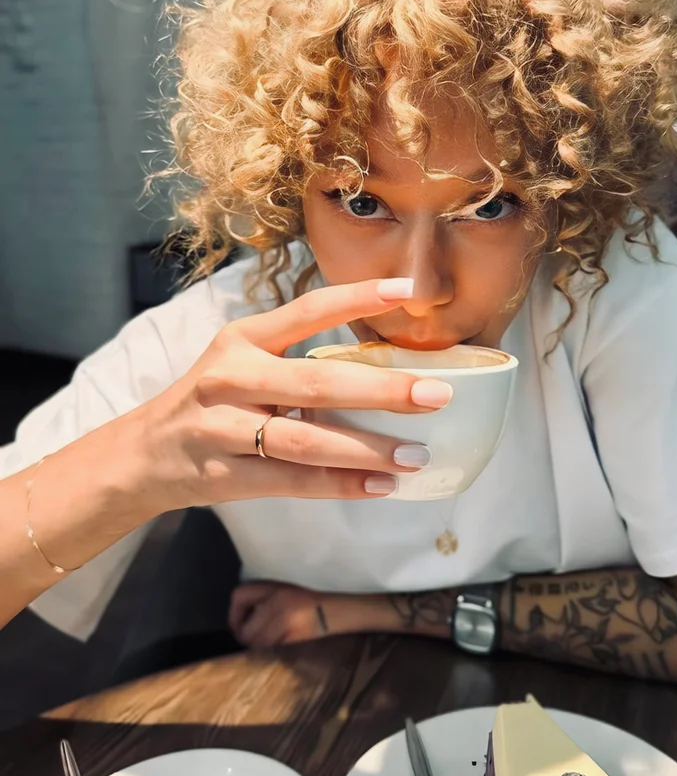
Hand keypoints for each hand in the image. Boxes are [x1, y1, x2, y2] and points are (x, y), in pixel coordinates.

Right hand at [132, 277, 451, 512]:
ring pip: (306, 440)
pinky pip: (293, 481)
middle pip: (317, 383)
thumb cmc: (211, 403)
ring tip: (416, 454)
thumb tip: (389, 369)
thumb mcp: (242, 363)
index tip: (408, 289)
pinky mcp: (223, 474)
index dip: (358, 297)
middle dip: (383, 389)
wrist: (141, 454)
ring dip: (368, 449)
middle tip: (436, 394)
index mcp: (243, 338)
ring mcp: (224, 427)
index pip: (307, 309)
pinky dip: (341, 485)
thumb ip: (298, 361)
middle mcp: (231, 376)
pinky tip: (380, 485)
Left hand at [229, 581, 384, 647]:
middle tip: (253, 641)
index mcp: (276, 587)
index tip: (239, 624)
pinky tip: (279, 651)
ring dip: (258, 648)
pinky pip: (273, 651)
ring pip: (257, 644)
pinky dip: (271, 654)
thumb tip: (242, 619)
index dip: (234, 614)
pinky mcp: (296, 640)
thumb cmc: (319, 596)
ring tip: (267, 647)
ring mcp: (286, 622)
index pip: (239, 596)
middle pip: (245, 630)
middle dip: (246, 637)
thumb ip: (266, 598)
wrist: (349, 608)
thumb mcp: (289, 589)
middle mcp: (277, 603)